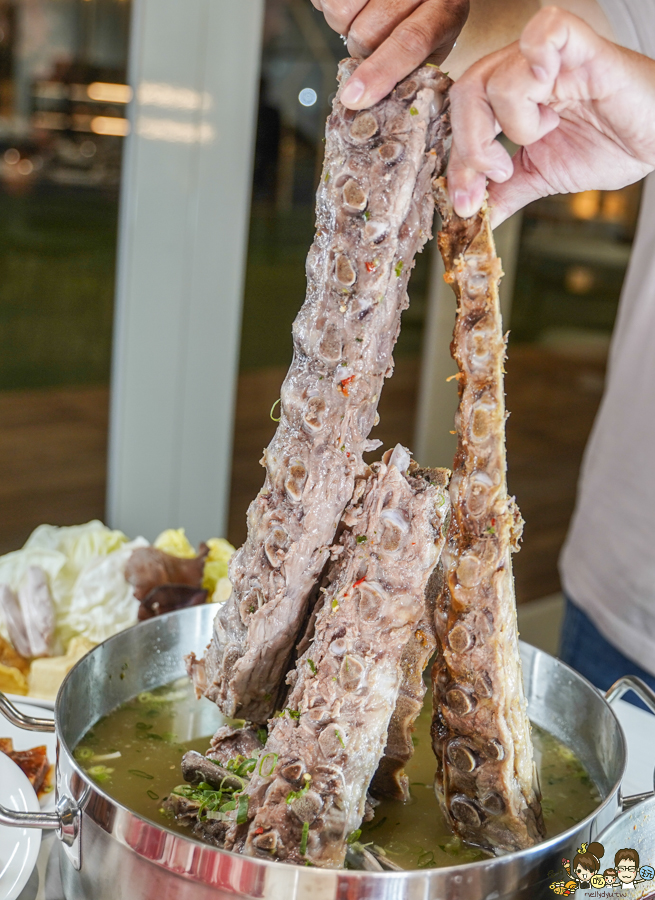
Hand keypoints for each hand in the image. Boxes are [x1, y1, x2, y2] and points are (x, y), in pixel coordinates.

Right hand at [310, 0, 468, 107]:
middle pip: (366, 34)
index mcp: (446, 7)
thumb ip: (412, 70)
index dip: (380, 71)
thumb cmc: (426, 15)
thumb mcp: (434, 43)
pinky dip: (326, 4)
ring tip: (362, 15)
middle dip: (360, 49)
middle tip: (373, 40)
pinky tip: (353, 3)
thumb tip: (372, 106)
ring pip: (340, 14)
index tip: (355, 98)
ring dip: (343, 24)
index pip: (411, 41)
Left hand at [447, 6, 654, 225]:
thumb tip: (474, 220)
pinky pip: (541, 33)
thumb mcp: (543, 177)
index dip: (458, 166)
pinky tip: (549, 88)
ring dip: (515, 121)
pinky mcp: (579, 46)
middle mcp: (521, 72)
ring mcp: (547, 58)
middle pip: (466, 94)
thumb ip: (506, 193)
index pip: (461, 122)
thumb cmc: (611, 143)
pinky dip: (536, 60)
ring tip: (546, 130)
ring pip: (496, 80)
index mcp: (507, 98)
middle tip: (498, 172)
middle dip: (471, 146)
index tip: (465, 205)